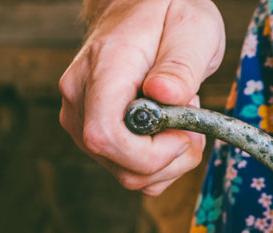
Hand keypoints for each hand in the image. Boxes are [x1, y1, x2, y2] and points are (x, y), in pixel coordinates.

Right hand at [59, 0, 224, 195]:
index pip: (106, 136)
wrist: (142, 6)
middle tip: (190, 118)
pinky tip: (169, 129)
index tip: (183, 130)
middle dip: (172, 159)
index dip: (150, 153)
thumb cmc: (168, 13)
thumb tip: (164, 94)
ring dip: (170, 161)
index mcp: (103, 70)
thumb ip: (180, 64)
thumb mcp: (191, 28)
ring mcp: (83, 120)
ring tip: (180, 116)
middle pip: (123, 167)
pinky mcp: (95, 135)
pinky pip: (131, 171)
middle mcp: (80, 99)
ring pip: (129, 175)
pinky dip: (161, 163)